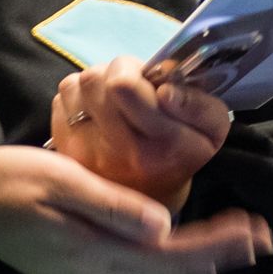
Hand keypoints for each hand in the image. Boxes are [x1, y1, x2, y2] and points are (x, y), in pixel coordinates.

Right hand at [0, 143, 270, 273]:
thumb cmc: (6, 182)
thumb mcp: (61, 180)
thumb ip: (113, 205)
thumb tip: (167, 226)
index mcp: (94, 254)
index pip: (170, 255)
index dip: (215, 244)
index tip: (253, 230)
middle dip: (216, 257)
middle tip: (261, 240)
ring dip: (195, 265)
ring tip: (232, 251)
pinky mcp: (74, 272)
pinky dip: (165, 269)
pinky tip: (176, 258)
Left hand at [48, 55, 231, 210]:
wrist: (147, 202)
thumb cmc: (180, 155)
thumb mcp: (210, 132)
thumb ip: (199, 105)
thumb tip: (166, 90)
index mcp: (159, 145)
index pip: (122, 85)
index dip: (135, 71)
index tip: (149, 84)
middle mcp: (118, 152)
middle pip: (95, 79)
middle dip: (114, 73)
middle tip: (131, 87)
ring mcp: (84, 152)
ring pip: (75, 84)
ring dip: (95, 84)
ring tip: (113, 100)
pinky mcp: (64, 148)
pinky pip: (62, 99)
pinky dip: (78, 97)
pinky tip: (96, 113)